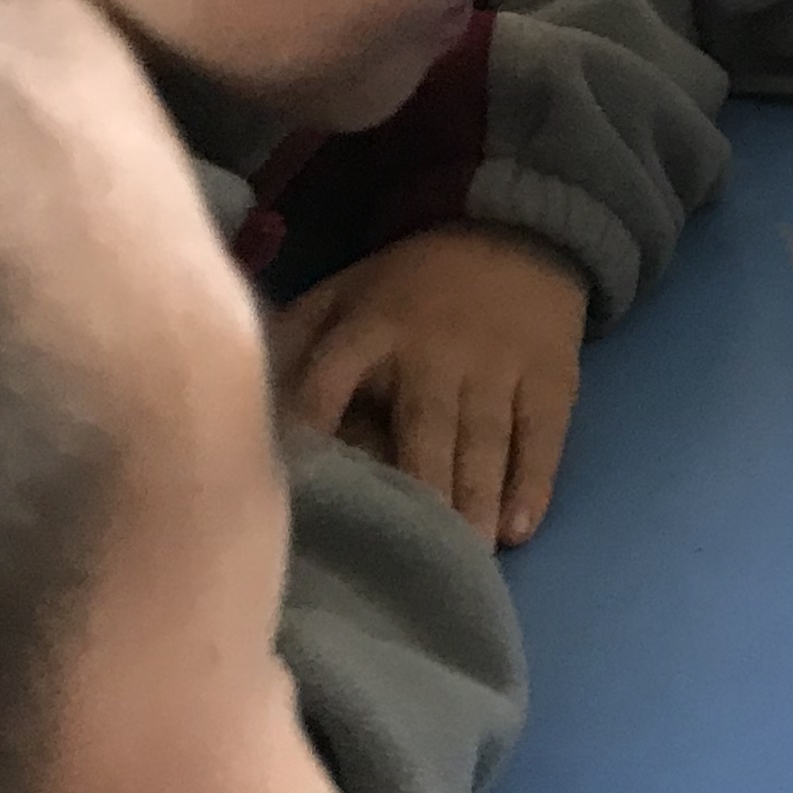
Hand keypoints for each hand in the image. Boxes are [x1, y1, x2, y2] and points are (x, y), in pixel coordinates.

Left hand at [270, 223, 591, 546]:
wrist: (519, 235)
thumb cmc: (413, 286)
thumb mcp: (344, 292)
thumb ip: (294, 339)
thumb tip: (242, 398)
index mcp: (372, 327)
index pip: (330, 380)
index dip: (312, 428)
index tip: (301, 488)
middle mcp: (435, 351)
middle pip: (424, 428)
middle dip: (420, 490)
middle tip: (408, 554)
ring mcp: (499, 366)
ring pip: (484, 442)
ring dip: (474, 501)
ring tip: (466, 557)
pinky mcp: (551, 378)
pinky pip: (542, 437)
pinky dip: (532, 483)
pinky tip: (518, 529)